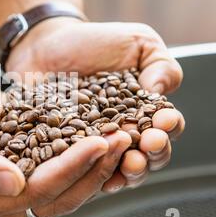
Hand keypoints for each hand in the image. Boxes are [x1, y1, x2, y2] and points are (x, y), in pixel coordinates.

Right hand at [0, 79, 130, 216]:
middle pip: (59, 196)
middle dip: (94, 169)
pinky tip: (106, 148)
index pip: (36, 191)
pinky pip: (67, 181)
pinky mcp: (32, 181)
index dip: (70, 169)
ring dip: (98, 169)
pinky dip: (89, 166)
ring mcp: (19, 196)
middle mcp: (2, 206)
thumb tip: (12, 184)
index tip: (98, 143)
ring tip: (120, 141)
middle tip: (121, 139)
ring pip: (69, 193)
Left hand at [6, 18, 184, 190]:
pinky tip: (95, 173)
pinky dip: (89, 174)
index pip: (164, 129)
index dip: (168, 129)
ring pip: (115, 169)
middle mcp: (119, 133)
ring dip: (126, 171)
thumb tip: (160, 94)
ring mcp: (92, 144)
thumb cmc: (93, 43)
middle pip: (144, 156)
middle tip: (148, 144)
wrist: (46, 45)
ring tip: (129, 162)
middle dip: (151, 154)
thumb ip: (159, 65)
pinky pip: (79, 168)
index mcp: (142, 111)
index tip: (163, 121)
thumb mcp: (137, 43)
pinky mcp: (65, 150)